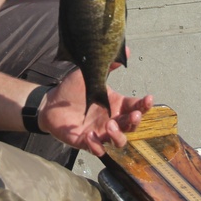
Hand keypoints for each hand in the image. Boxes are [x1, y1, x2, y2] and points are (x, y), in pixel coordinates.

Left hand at [38, 63, 153, 156]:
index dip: (144, 105)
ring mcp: (101, 132)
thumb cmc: (73, 89)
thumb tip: (125, 50)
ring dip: (118, 135)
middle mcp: (112, 120)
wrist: (51, 103)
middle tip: (133, 115)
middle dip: (135, 121)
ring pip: (119, 141)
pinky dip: (96, 146)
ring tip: (110, 124)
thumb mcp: (90, 74)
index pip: (135, 107)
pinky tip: (90, 136)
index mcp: (116, 104)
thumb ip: (108, 65)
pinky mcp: (86, 142)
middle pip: (132, 126)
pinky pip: (97, 150)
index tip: (148, 98)